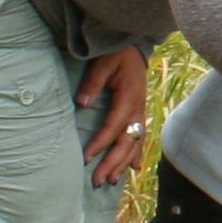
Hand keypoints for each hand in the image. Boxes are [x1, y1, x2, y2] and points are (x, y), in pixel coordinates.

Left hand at [77, 46, 150, 184]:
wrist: (133, 41)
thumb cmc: (116, 51)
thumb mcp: (102, 62)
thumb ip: (93, 83)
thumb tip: (81, 103)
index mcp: (129, 97)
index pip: (113, 127)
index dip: (100, 144)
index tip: (85, 158)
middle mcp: (138, 108)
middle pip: (127, 142)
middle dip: (113, 163)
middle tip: (98, 181)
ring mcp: (141, 110)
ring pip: (135, 143)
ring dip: (123, 163)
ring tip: (112, 180)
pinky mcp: (139, 110)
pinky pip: (140, 136)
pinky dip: (137, 153)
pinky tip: (134, 168)